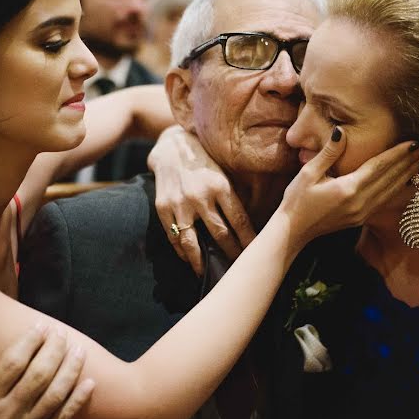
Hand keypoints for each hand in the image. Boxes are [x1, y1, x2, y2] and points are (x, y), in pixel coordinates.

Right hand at [0, 324, 94, 418]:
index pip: (12, 364)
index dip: (29, 342)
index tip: (41, 326)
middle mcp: (4, 415)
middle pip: (38, 375)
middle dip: (53, 350)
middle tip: (61, 333)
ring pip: (55, 394)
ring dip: (71, 369)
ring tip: (79, 350)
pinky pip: (64, 418)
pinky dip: (79, 399)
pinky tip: (90, 382)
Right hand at [149, 126, 256, 275]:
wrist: (171, 145)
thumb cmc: (204, 159)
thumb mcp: (223, 172)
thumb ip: (233, 196)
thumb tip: (251, 225)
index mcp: (220, 185)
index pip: (239, 221)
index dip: (248, 241)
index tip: (255, 254)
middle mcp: (200, 196)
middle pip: (220, 234)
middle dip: (231, 254)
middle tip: (238, 268)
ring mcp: (180, 204)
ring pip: (193, 242)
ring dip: (202, 262)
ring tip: (209, 273)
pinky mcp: (163, 208)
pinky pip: (173, 238)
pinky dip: (182, 252)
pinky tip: (189, 260)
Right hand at [280, 128, 418, 247]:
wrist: (293, 231)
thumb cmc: (296, 200)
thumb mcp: (308, 173)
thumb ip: (328, 152)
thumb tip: (342, 131)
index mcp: (348, 189)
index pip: (379, 167)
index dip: (398, 153)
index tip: (415, 142)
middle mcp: (360, 202)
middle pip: (391, 178)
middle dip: (410, 162)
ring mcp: (363, 212)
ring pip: (393, 191)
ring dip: (410, 175)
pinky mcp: (362, 218)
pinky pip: (387, 201)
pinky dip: (400, 189)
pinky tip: (409, 181)